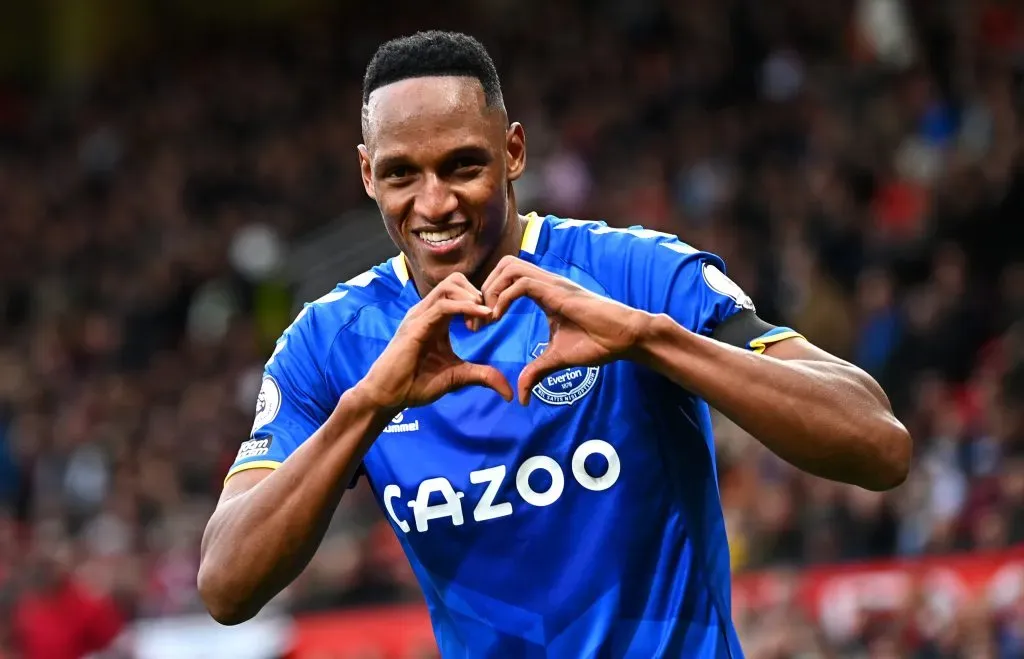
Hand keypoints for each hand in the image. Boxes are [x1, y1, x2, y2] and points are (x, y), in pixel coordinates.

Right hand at [357, 273, 513, 411]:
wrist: (388, 396)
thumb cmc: (415, 384)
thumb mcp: (458, 377)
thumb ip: (482, 377)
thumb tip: (508, 392)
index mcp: (436, 318)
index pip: (460, 291)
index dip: (480, 300)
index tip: (495, 318)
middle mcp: (427, 311)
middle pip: (455, 280)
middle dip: (479, 292)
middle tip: (491, 315)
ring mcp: (420, 315)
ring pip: (450, 286)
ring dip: (473, 296)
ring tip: (487, 314)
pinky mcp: (416, 325)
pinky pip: (443, 305)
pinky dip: (465, 307)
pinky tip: (480, 317)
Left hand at [481, 255, 648, 404]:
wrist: (626, 338)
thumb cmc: (599, 342)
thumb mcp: (558, 359)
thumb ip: (537, 372)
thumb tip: (522, 396)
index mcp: (545, 293)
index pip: (508, 279)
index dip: (489, 296)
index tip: (480, 324)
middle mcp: (546, 282)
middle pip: (504, 265)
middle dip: (484, 287)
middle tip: (478, 319)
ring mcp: (553, 284)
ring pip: (510, 266)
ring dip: (492, 289)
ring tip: (488, 317)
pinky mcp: (559, 292)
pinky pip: (523, 283)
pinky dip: (504, 297)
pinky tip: (499, 317)